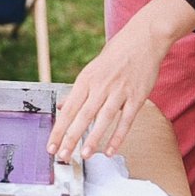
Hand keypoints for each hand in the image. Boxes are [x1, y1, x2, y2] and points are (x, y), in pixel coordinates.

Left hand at [47, 0, 194, 160]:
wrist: (143, 39)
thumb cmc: (116, 55)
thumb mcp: (92, 70)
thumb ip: (77, 91)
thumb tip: (61, 106)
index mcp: (86, 79)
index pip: (68, 109)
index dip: (58, 129)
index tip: (51, 146)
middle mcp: (100, 86)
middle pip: (82, 116)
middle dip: (70, 138)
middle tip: (62, 156)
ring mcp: (119, 91)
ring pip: (103, 118)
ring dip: (93, 138)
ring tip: (85, 155)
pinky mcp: (137, 96)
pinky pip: (126, 120)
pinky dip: (118, 136)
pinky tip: (111, 150)